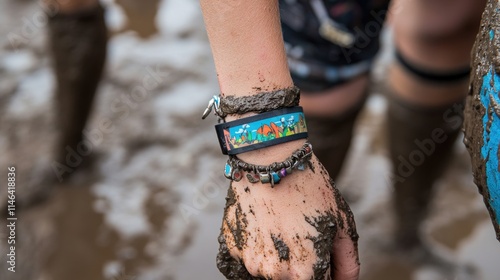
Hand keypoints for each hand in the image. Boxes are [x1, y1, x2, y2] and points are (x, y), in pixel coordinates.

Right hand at [216, 143, 358, 279]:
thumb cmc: (310, 189)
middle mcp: (275, 274)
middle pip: (293, 278)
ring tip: (283, 224)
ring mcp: (250, 262)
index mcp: (304, 273)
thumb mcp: (342, 224)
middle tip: (301, 231)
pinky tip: (265, 221)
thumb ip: (348, 264)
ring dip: (279, 256)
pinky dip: (258, 244)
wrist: (270, 160)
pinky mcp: (233, 248)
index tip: (321, 248)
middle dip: (302, 263)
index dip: (323, 267)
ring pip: (270, 269)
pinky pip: (250, 255)